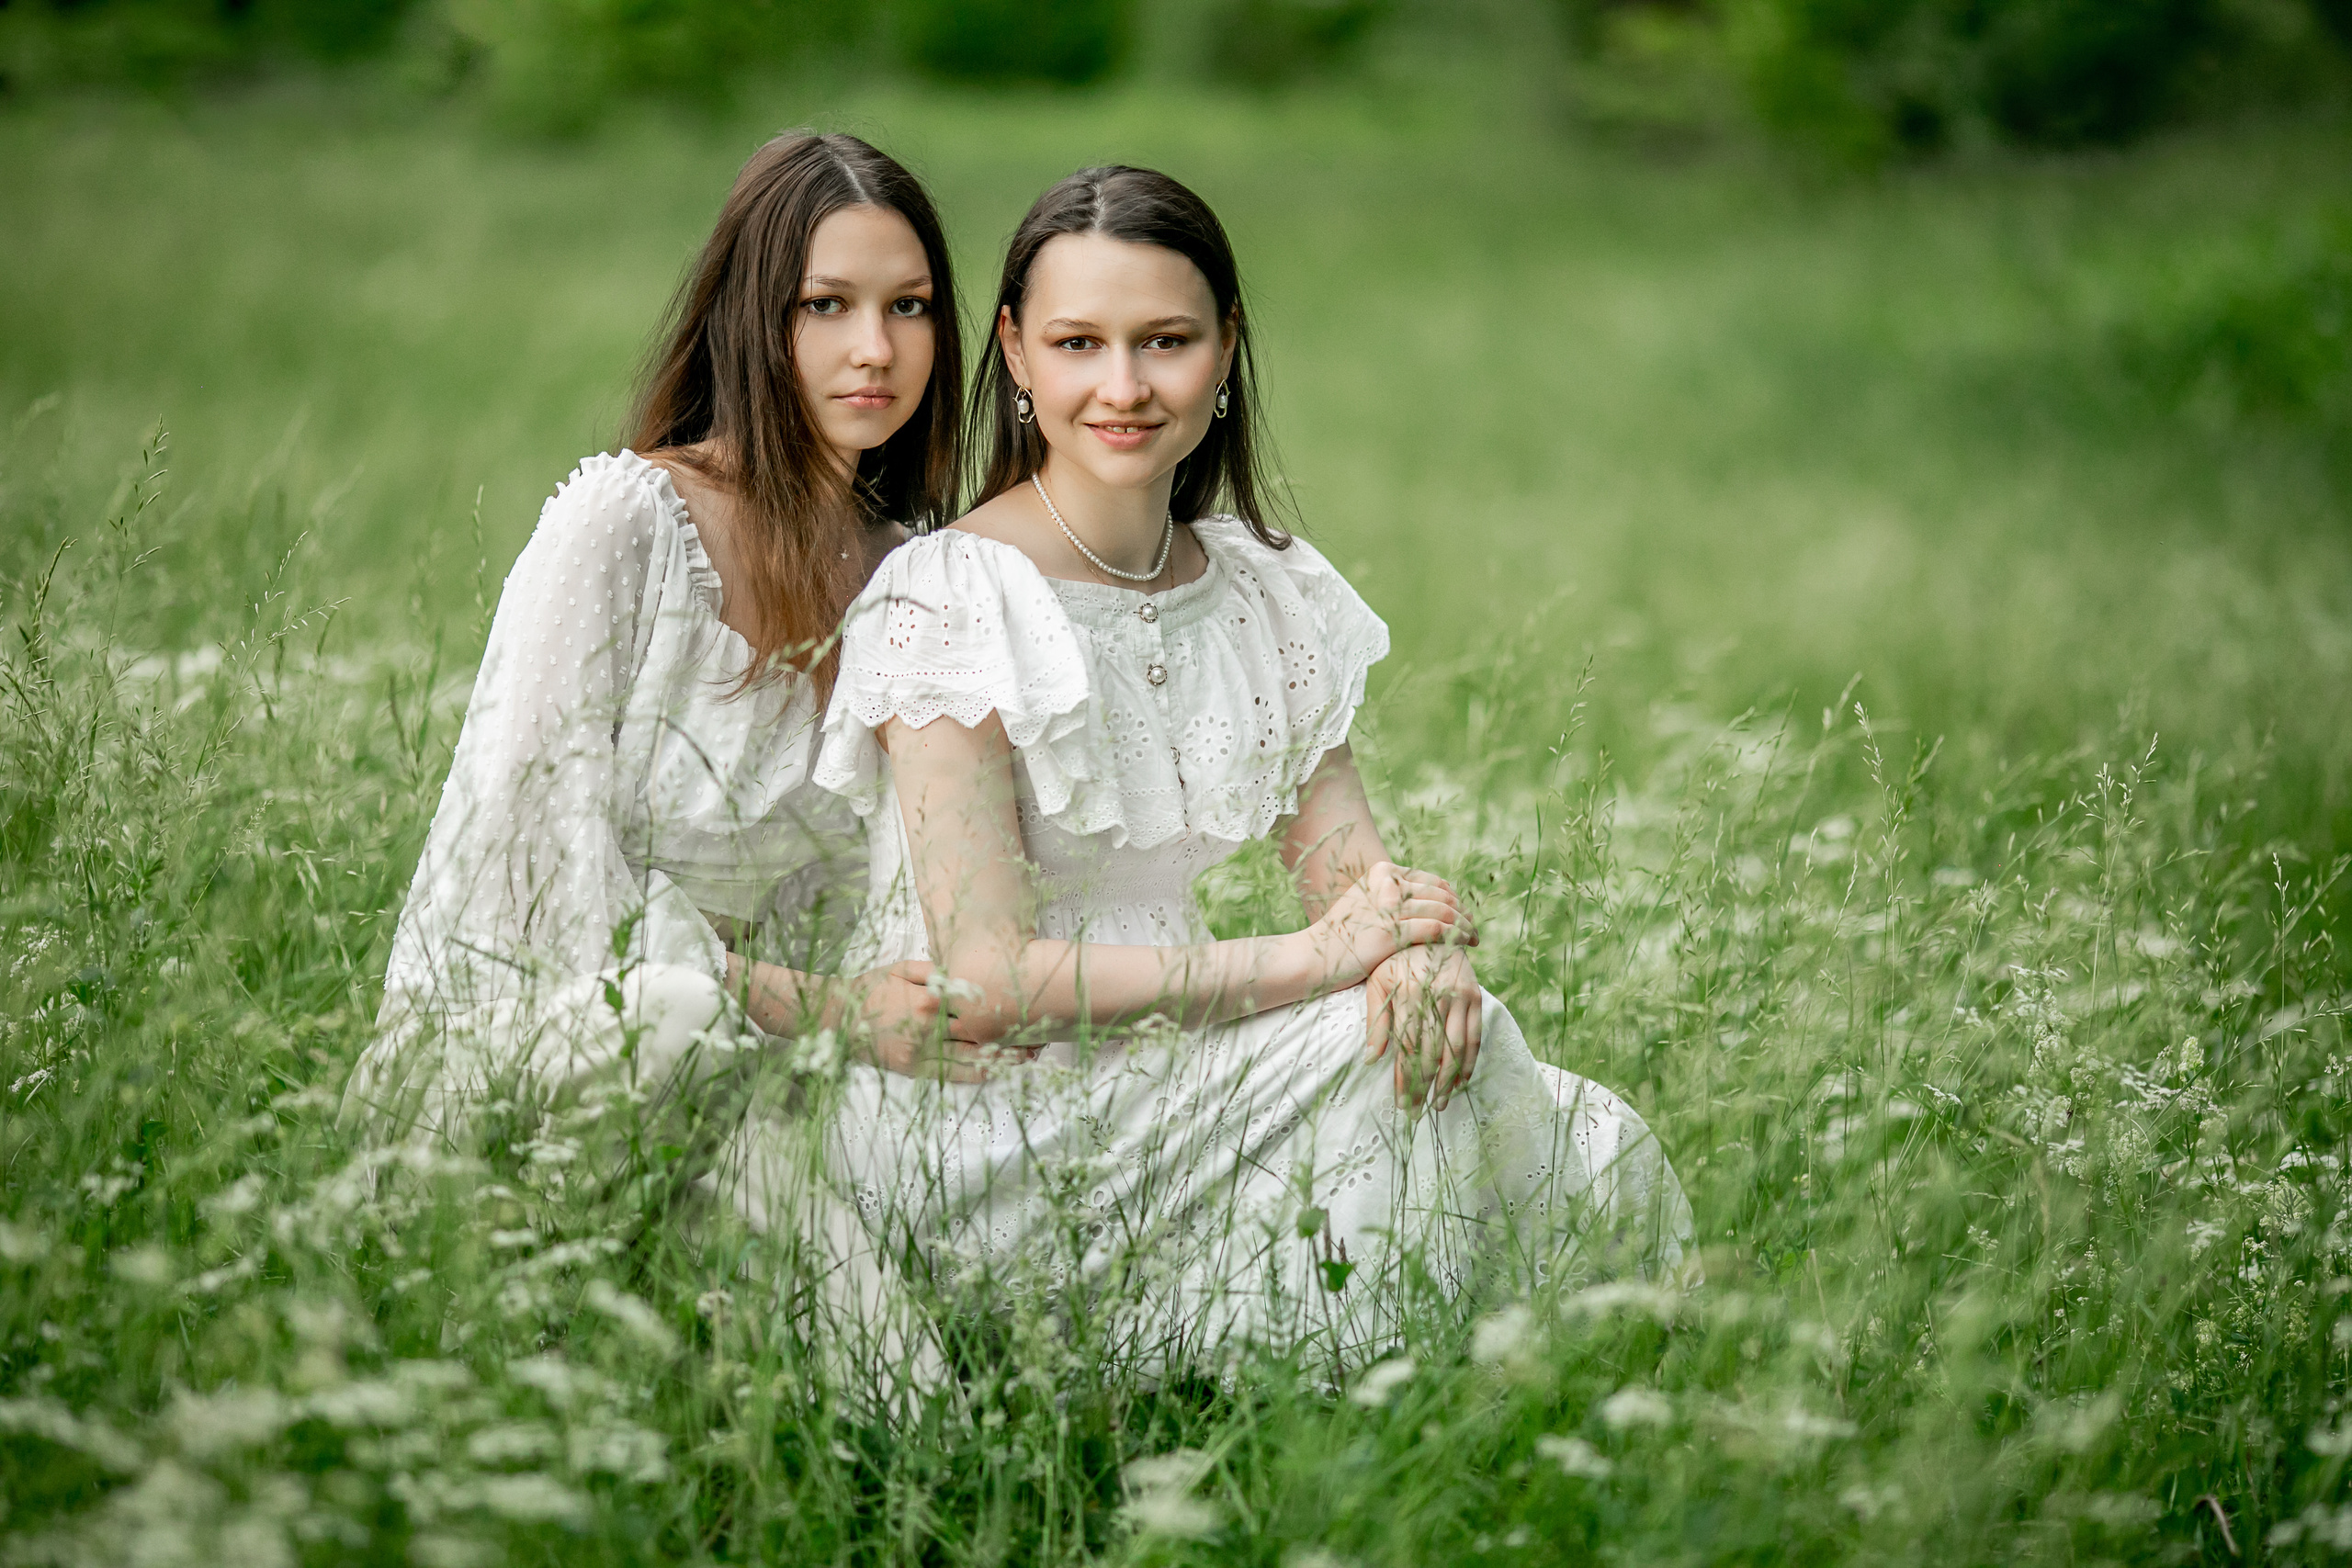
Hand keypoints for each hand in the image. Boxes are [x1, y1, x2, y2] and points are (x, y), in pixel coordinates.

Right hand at [850, 962, 1040, 1083]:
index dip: (1007, 1009)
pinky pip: (953, 1074)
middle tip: (1041, 1034)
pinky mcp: (914, 1069)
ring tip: (1029, 1056)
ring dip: (1003, 1058)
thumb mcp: (901, 968)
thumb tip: (965, 969)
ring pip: (973, 1057)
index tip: (1031, 1008)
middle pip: (981, 1032)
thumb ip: (935, 971)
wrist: (835, 1016)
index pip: (978, 1005)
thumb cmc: (868, 990)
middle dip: (1013, 1035)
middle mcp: (931, 1025)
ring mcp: (923, 1051)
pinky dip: (978, 1073)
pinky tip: (997, 1071)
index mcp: (931, 997)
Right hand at [1301, 861, 1474, 993]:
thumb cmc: (1340, 938)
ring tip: (1474, 938)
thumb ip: (1390, 897)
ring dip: (1465, 925)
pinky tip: (1465, 945)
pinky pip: (1437, 929)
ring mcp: (1388, 905)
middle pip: (1441, 894)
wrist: (1312, 958)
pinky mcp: (1391, 930)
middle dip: (1463, 911)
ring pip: (1444, 910)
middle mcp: (1386, 882)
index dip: (1453, 897)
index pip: (1432, 881)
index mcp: (1382, 871)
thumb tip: (1427, 901)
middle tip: (1474, 928)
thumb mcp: (1364, 904)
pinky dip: (1456, 936)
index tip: (1464, 914)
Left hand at [1364, 945, 1482, 1111]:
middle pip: (1431, 1053)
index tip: (1400, 1103)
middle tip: (1417, 1112)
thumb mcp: (1378, 983)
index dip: (1404, 1078)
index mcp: (1410, 993)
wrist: (1431, 928)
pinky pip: (1475, 1036)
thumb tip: (1370, 1060)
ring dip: (1448, 1082)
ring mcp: (1460, 996)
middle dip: (1423, 1086)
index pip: (1407, 1047)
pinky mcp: (1476, 996)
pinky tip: (1461, 1083)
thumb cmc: (1395, 959)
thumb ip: (1376, 1021)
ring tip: (1439, 1105)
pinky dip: (1470, 1062)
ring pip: (1456, 1049)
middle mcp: (1438, 995)